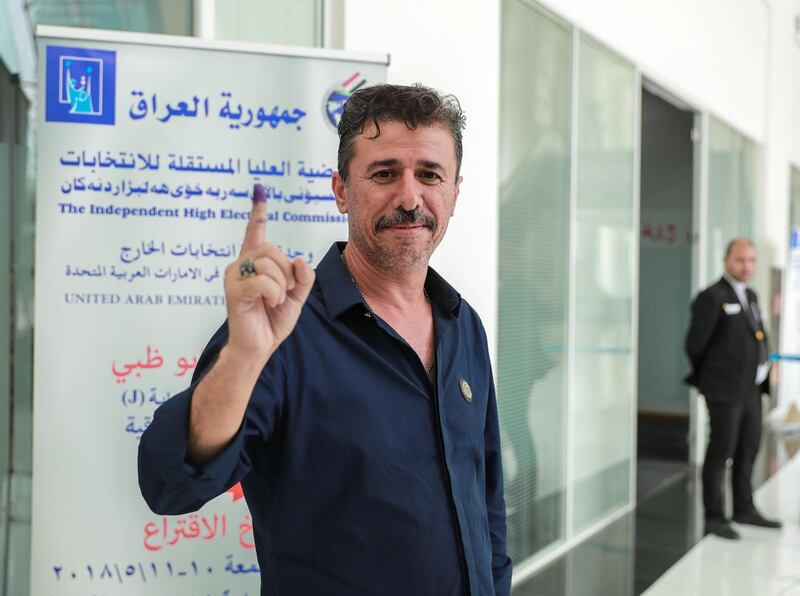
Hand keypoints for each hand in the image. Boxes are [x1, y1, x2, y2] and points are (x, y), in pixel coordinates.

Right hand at [223, 184, 314, 362]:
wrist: (258, 347)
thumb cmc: (272, 321)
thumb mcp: (296, 296)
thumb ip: (303, 278)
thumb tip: (300, 259)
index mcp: (255, 263)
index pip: (256, 231)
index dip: (257, 210)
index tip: (258, 188)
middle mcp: (241, 264)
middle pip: (272, 249)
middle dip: (287, 271)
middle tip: (284, 293)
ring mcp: (235, 276)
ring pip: (269, 263)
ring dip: (281, 284)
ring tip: (275, 301)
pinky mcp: (234, 290)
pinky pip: (263, 281)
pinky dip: (274, 293)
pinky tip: (270, 304)